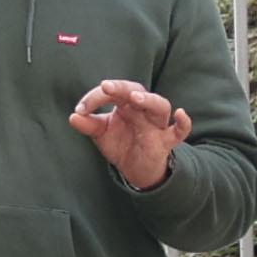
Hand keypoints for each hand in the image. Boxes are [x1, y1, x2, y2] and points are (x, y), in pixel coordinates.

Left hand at [70, 78, 189, 191]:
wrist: (134, 169)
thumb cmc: (120, 143)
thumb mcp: (101, 134)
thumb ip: (88, 125)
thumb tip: (73, 116)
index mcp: (125, 104)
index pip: (113, 93)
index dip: (96, 98)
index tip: (80, 109)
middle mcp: (142, 110)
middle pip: (137, 91)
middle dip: (121, 88)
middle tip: (105, 87)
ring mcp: (156, 124)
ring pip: (160, 106)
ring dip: (148, 100)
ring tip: (135, 97)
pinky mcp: (166, 141)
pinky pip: (179, 131)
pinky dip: (183, 123)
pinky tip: (181, 114)